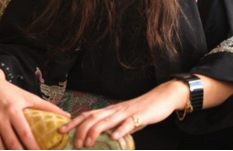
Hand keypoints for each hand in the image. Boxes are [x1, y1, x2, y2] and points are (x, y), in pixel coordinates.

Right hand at [0, 78, 68, 149]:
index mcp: (13, 111)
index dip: (32, 145)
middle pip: (11, 142)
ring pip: (0, 145)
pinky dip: (1, 148)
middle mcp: (1, 119)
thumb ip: (48, 107)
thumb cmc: (14, 94)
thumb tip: (66, 115)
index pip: (25, 132)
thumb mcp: (31, 98)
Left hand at [58, 79, 186, 147]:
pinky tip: (114, 137)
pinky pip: (129, 123)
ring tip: (87, 143)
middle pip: (93, 117)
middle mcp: (116, 110)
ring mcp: (127, 113)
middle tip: (74, 143)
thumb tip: (104, 137)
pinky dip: (120, 130)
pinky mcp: (140, 116)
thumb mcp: (125, 118)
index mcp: (111, 110)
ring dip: (95, 132)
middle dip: (80, 130)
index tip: (60, 130)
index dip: (73, 122)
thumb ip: (114, 126)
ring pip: (107, 120)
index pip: (88, 114)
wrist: (164, 96)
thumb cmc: (144, 109)